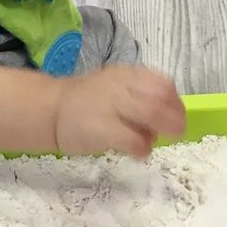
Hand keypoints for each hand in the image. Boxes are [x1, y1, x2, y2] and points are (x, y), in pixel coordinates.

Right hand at [53, 66, 185, 158]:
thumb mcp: (114, 85)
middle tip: (175, 133)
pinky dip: (143, 149)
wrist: (50, 110)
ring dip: (161, 132)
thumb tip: (166, 114)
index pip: (163, 84)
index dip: (175, 102)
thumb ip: (139, 94)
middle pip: (161, 100)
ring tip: (152, 140)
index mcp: (126, 75)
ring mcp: (111, 106)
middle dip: (175, 119)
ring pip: (152, 115)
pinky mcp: (102, 129)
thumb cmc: (86, 101)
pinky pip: (135, 140)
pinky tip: (137, 152)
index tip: (175, 114)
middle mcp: (120, 86)